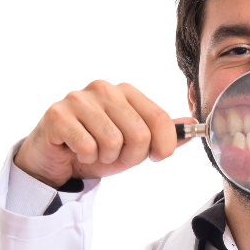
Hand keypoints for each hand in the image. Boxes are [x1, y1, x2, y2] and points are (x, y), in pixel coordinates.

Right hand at [14, 79, 193, 187]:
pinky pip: (88, 146)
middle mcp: (102, 89)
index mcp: (124, 91)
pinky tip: (78, 152)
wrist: (58, 160)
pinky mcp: (58, 115)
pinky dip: (87, 158)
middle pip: (139, 134)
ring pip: (113, 142)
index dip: (164, 145)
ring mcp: (78, 99)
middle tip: (116, 157)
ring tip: (96, 153)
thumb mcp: (135, 145)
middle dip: (132, 156)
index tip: (157, 157)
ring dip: (107, 158)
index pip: (158, 117)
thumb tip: (192, 126)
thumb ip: (162, 134)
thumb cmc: (97, 149)